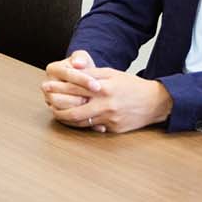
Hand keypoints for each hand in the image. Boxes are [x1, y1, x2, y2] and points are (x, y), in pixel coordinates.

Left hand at [43, 51, 172, 133]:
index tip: (46, 87)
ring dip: (67, 118)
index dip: (57, 88)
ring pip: (82, 122)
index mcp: (104, 88)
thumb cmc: (131, 85)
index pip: (75, 88)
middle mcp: (106, 105)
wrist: (155, 102)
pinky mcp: (114, 129)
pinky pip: (93, 128)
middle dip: (58, 108)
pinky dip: (82, 124)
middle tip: (47, 104)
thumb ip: (91, 74)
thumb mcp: (112, 73)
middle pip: (74, 111)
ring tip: (56, 112)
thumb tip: (72, 71)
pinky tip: (73, 120)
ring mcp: (110, 119)